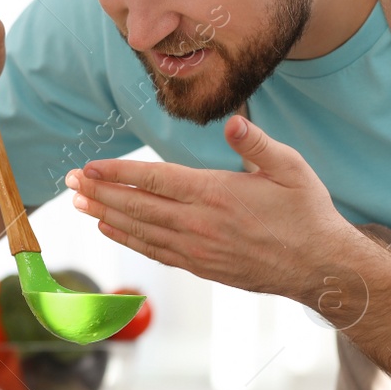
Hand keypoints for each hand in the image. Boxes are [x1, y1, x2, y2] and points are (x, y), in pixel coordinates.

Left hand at [65, 116, 359, 299]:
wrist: (319, 268)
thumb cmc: (308, 214)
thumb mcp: (291, 168)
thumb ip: (257, 143)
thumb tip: (234, 121)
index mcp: (218, 194)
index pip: (156, 179)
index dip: (118, 172)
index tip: (90, 165)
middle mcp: (201, 224)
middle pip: (138, 206)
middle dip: (100, 192)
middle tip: (70, 182)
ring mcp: (199, 249)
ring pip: (141, 231)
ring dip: (107, 216)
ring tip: (79, 204)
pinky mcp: (202, 267)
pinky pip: (156, 252)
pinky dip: (129, 240)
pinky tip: (111, 230)